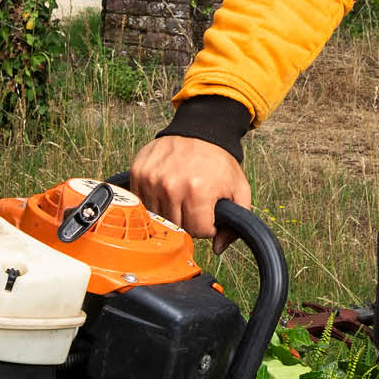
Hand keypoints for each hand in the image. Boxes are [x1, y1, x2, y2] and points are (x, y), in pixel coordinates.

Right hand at [128, 134, 251, 253]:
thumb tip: (218, 248)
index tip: (209, 212)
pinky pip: (143, 204)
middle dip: (189, 219)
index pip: (198, 231)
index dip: (207, 225)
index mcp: (198, 191)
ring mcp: (152, 180)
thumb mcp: (239, 188)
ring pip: (158, 218)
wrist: (200, 130)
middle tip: (195, 202)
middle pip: (177, 227)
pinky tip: (166, 190)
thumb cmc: (219, 160)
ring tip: (181, 195)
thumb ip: (237, 219)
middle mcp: (171, 186)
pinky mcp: (139, 174)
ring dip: (171, 211)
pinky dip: (155, 201)